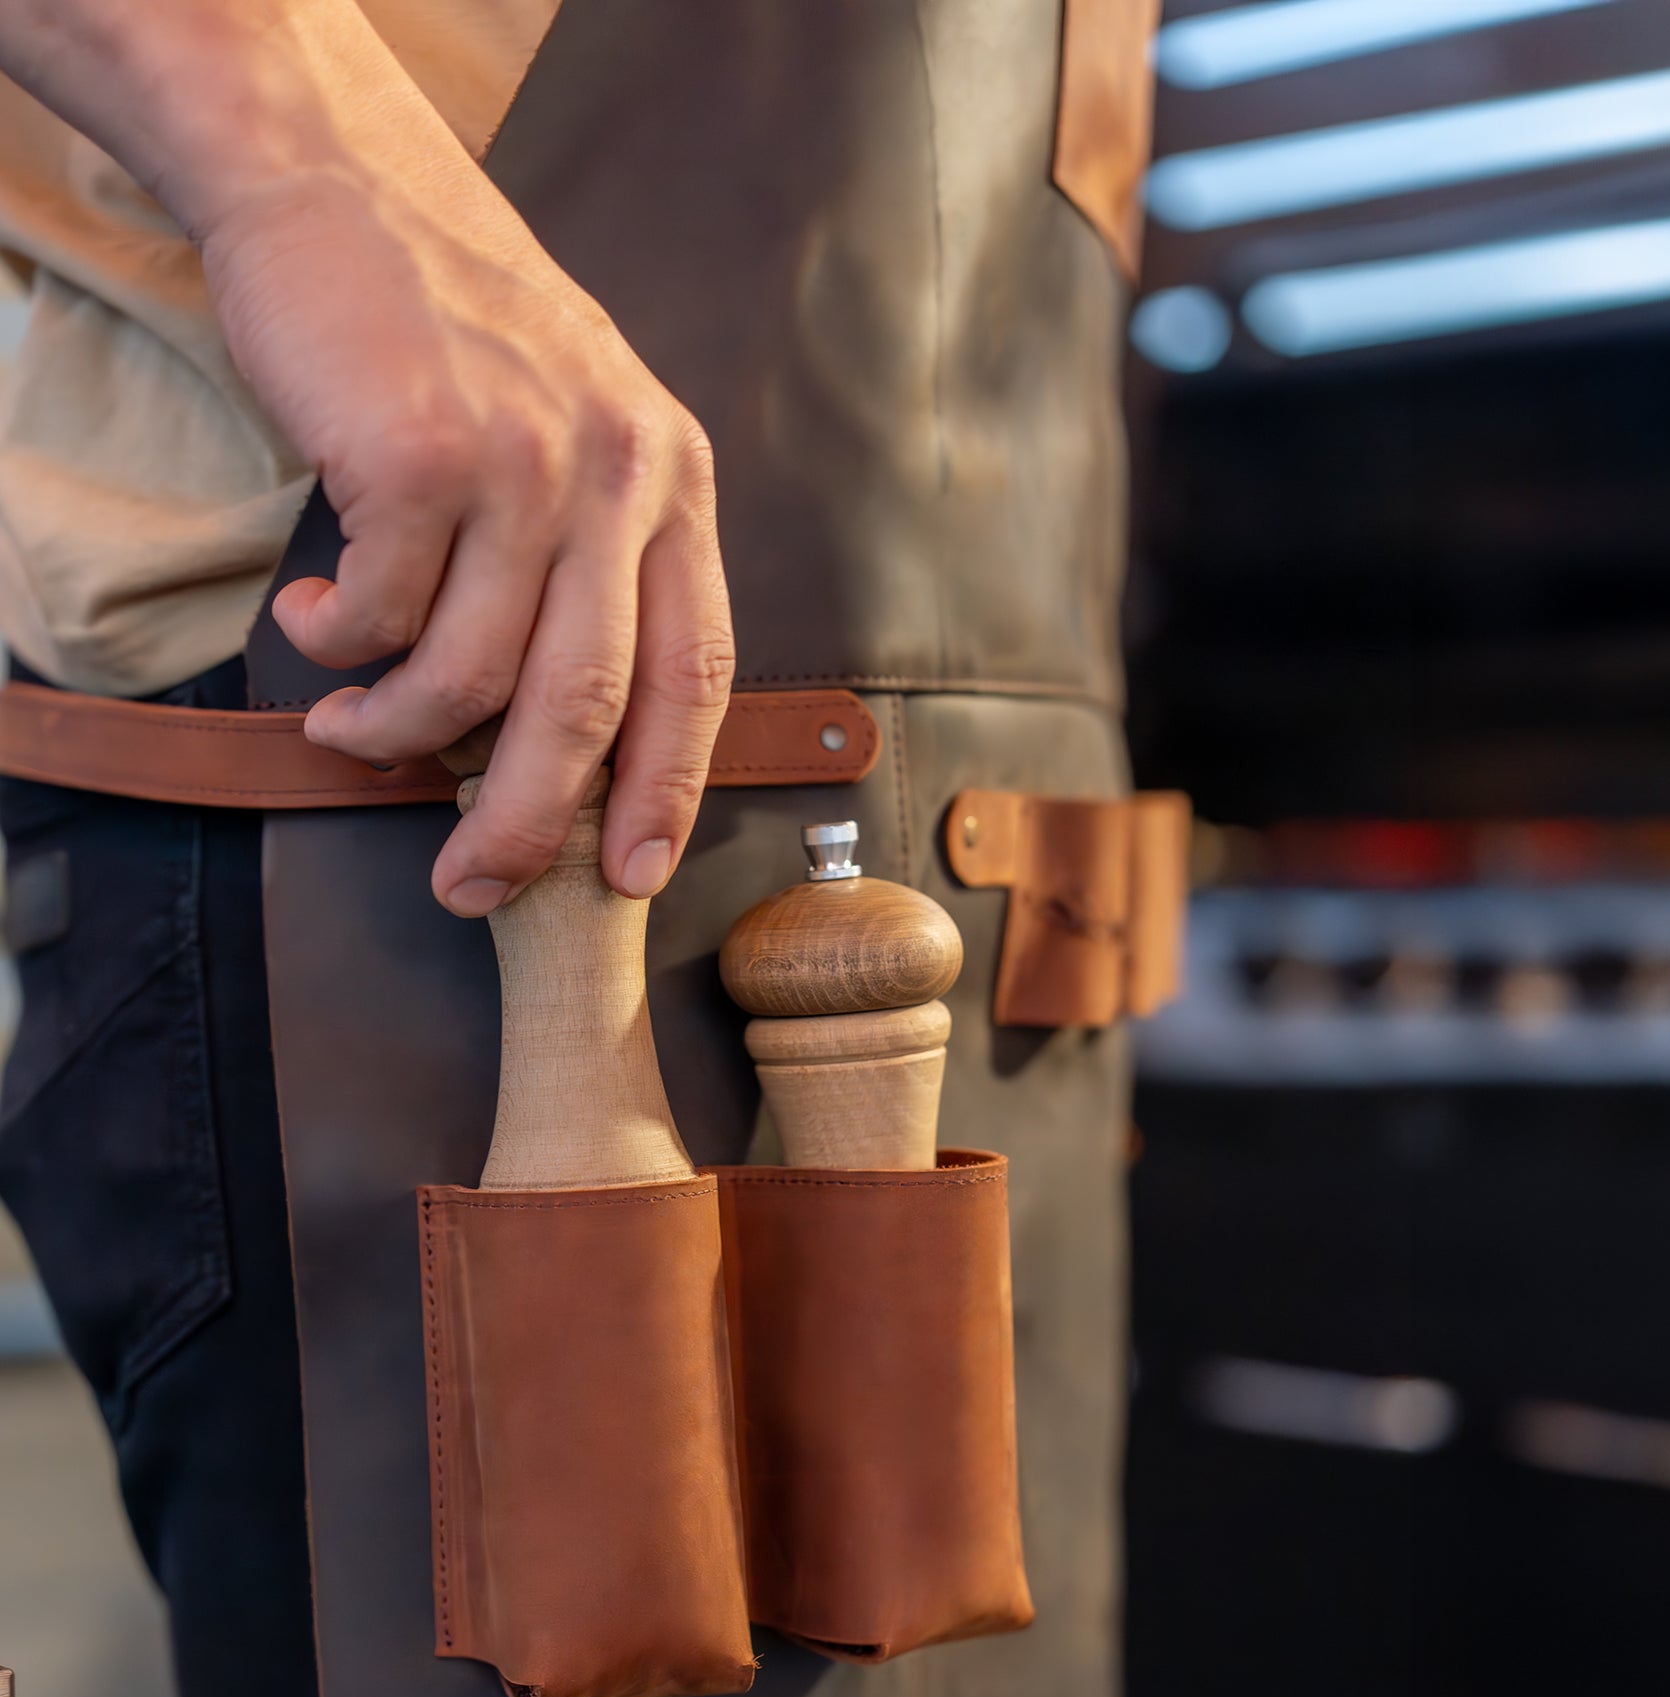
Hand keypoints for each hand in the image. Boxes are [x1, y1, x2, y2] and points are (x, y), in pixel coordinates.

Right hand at [0, 0, 731, 914]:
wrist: (342, 185)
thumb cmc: (453, 335)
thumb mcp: (578, 431)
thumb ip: (593, 566)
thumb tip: (555, 741)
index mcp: (674, 482)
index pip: (700, 670)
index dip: (669, 788)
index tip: (634, 874)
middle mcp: (619, 475)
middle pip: (591, 707)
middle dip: (529, 824)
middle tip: (471, 885)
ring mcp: (524, 462)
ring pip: (474, 677)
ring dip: (397, 732)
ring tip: (349, 728)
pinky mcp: (420, 453)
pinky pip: (384, 616)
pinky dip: (340, 648)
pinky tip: (316, 625)